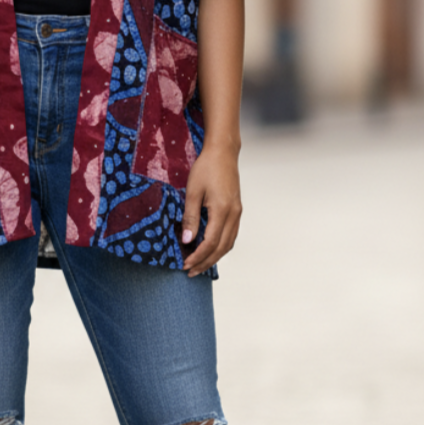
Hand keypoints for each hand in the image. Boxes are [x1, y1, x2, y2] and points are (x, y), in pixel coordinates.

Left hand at [181, 143, 241, 276]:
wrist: (223, 152)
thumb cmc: (206, 168)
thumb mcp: (193, 192)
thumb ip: (190, 217)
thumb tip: (186, 240)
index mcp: (223, 210)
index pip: (210, 242)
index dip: (198, 256)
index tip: (185, 264)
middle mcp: (234, 214)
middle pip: (221, 248)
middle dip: (206, 262)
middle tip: (190, 272)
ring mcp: (237, 213)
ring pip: (228, 243)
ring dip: (214, 257)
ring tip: (199, 265)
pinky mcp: (237, 210)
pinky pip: (231, 235)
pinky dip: (221, 246)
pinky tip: (210, 250)